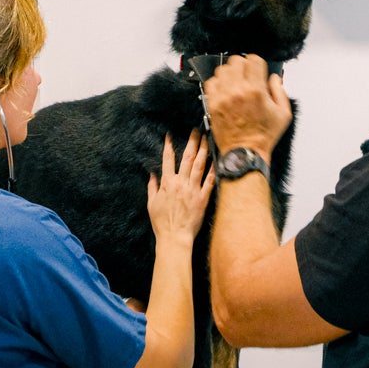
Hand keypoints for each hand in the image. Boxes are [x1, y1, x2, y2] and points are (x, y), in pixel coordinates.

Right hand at [147, 131, 213, 245]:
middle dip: (192, 142)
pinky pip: (209, 181)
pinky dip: (213, 169)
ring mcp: (193, 190)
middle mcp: (181, 183)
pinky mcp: (203, 198)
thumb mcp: (152, 204)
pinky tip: (216, 159)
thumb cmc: (161, 223)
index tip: (170, 136)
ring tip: (207, 139)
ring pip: (200, 165)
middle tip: (195, 130)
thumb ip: (152, 187)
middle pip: (188, 158)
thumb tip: (152, 175)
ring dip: (203, 150)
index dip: (169, 146)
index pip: (167, 160)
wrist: (175, 237)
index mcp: (167, 183)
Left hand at [202, 55, 291, 157]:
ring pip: (222, 70)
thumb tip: (274, 78)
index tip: (258, 70)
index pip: (253, 60)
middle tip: (247, 76)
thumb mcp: (283, 114)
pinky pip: (210, 82)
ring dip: (230, 73)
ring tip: (235, 83)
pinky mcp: (212, 104)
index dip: (257, 63)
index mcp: (256, 91)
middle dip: (243, 66)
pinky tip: (225, 90)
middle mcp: (237, 91)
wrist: (244, 153)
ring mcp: (222, 97)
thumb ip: (280, 91)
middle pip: (236, 61)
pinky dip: (218, 83)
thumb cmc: (263, 136)